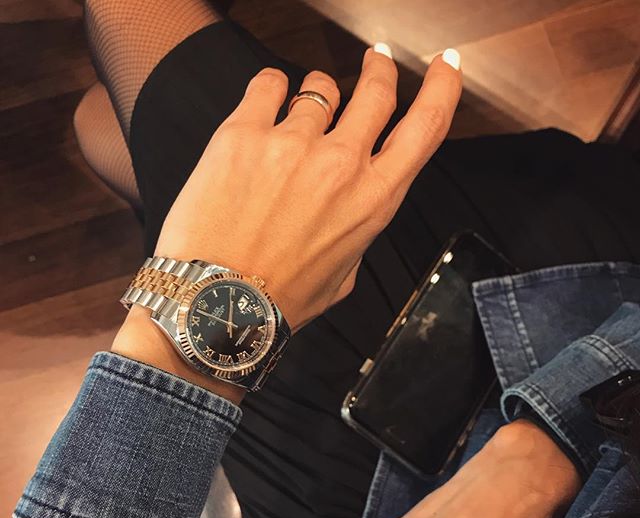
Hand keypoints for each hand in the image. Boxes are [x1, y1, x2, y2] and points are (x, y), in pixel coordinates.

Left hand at [154, 46, 461, 331]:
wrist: (218, 304)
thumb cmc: (280, 297)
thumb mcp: (343, 275)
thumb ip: (356, 232)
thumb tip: (349, 208)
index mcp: (373, 201)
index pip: (426, 127)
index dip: (443, 88)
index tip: (446, 66)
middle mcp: (340, 165)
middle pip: (377, 92)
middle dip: (382, 69)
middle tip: (378, 60)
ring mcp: (292, 145)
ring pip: (320, 88)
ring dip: (317, 93)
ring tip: (301, 109)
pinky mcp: (243, 134)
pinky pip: (268, 84)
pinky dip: (272, 87)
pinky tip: (267, 100)